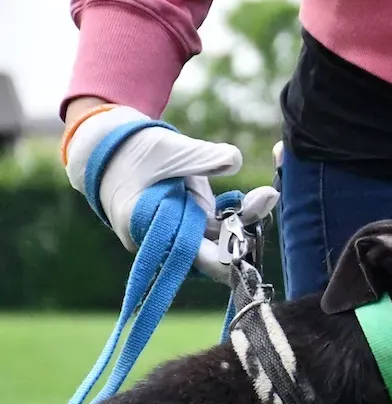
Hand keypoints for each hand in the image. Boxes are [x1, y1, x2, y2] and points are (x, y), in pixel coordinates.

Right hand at [63, 105, 278, 282]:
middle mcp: (162, 239)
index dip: (223, 254)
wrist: (112, 150)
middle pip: (211, 250)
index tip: (250, 242)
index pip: (192, 254)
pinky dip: (236, 215)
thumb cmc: (134, 149)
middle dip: (242, 232)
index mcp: (146, 226)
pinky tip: (258, 196)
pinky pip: (217, 228)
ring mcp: (177, 234)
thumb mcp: (168, 148)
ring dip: (244, 220)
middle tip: (268, 198)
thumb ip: (203, 157)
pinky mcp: (188, 225)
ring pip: (217, 238)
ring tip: (266, 195)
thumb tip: (235, 160)